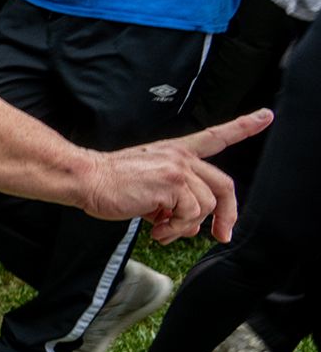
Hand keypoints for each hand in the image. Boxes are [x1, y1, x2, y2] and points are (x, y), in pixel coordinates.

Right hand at [79, 110, 274, 243]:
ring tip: (163, 231)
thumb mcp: (148, 190)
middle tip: (221, 235)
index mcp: (174, 152)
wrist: (86, 179)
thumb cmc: (109, 184)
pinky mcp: (172, 183)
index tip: (265, 116)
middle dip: (227, 215)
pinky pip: (190, 215)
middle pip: (224, 185)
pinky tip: (156, 229)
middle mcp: (180, 157)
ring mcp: (178, 169)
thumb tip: (192, 227)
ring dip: (185, 227)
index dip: (243, 126)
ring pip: (206, 206)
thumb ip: (174, 202)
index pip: (215, 136)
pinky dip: (175, 228)